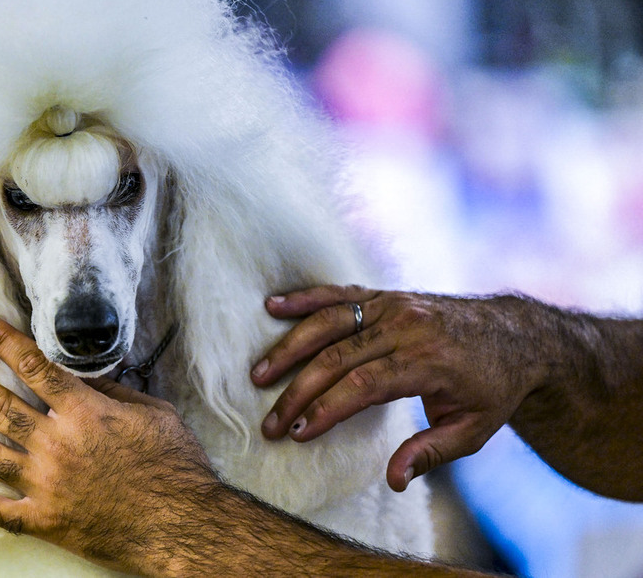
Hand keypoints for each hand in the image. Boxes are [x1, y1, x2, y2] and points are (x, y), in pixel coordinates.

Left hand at [0, 313, 217, 574]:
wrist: (182, 527)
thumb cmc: (175, 466)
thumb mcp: (153, 414)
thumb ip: (114, 391)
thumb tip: (84, 373)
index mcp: (85, 412)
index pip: (33, 366)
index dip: (1, 340)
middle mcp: (58, 445)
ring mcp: (47, 486)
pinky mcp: (44, 521)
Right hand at [253, 286, 545, 490]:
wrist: (516, 334)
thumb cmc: (492, 389)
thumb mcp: (474, 430)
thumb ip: (431, 453)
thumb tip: (392, 481)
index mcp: (428, 361)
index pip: (363, 385)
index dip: (325, 409)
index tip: (296, 432)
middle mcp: (406, 327)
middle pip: (337, 357)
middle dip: (298, 391)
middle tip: (268, 421)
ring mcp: (393, 305)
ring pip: (329, 321)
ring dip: (289, 347)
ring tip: (258, 373)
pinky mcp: (385, 294)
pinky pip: (338, 293)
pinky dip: (303, 299)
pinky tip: (271, 306)